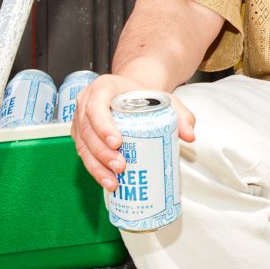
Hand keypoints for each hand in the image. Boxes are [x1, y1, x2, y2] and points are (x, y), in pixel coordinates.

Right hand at [71, 74, 195, 191]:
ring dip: (97, 166)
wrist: (133, 93)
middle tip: (120, 166)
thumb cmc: (145, 96)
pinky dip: (95, 169)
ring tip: (113, 181)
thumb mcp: (165, 99)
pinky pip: (83, 154)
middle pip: (88, 130)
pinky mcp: (80, 135)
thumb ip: (180, 114)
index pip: (97, 106)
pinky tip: (107, 181)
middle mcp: (86, 102)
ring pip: (82, 145)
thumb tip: (190, 136)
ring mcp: (80, 119)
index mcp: (103, 87)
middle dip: (102, 153)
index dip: (104, 126)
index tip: (118, 143)